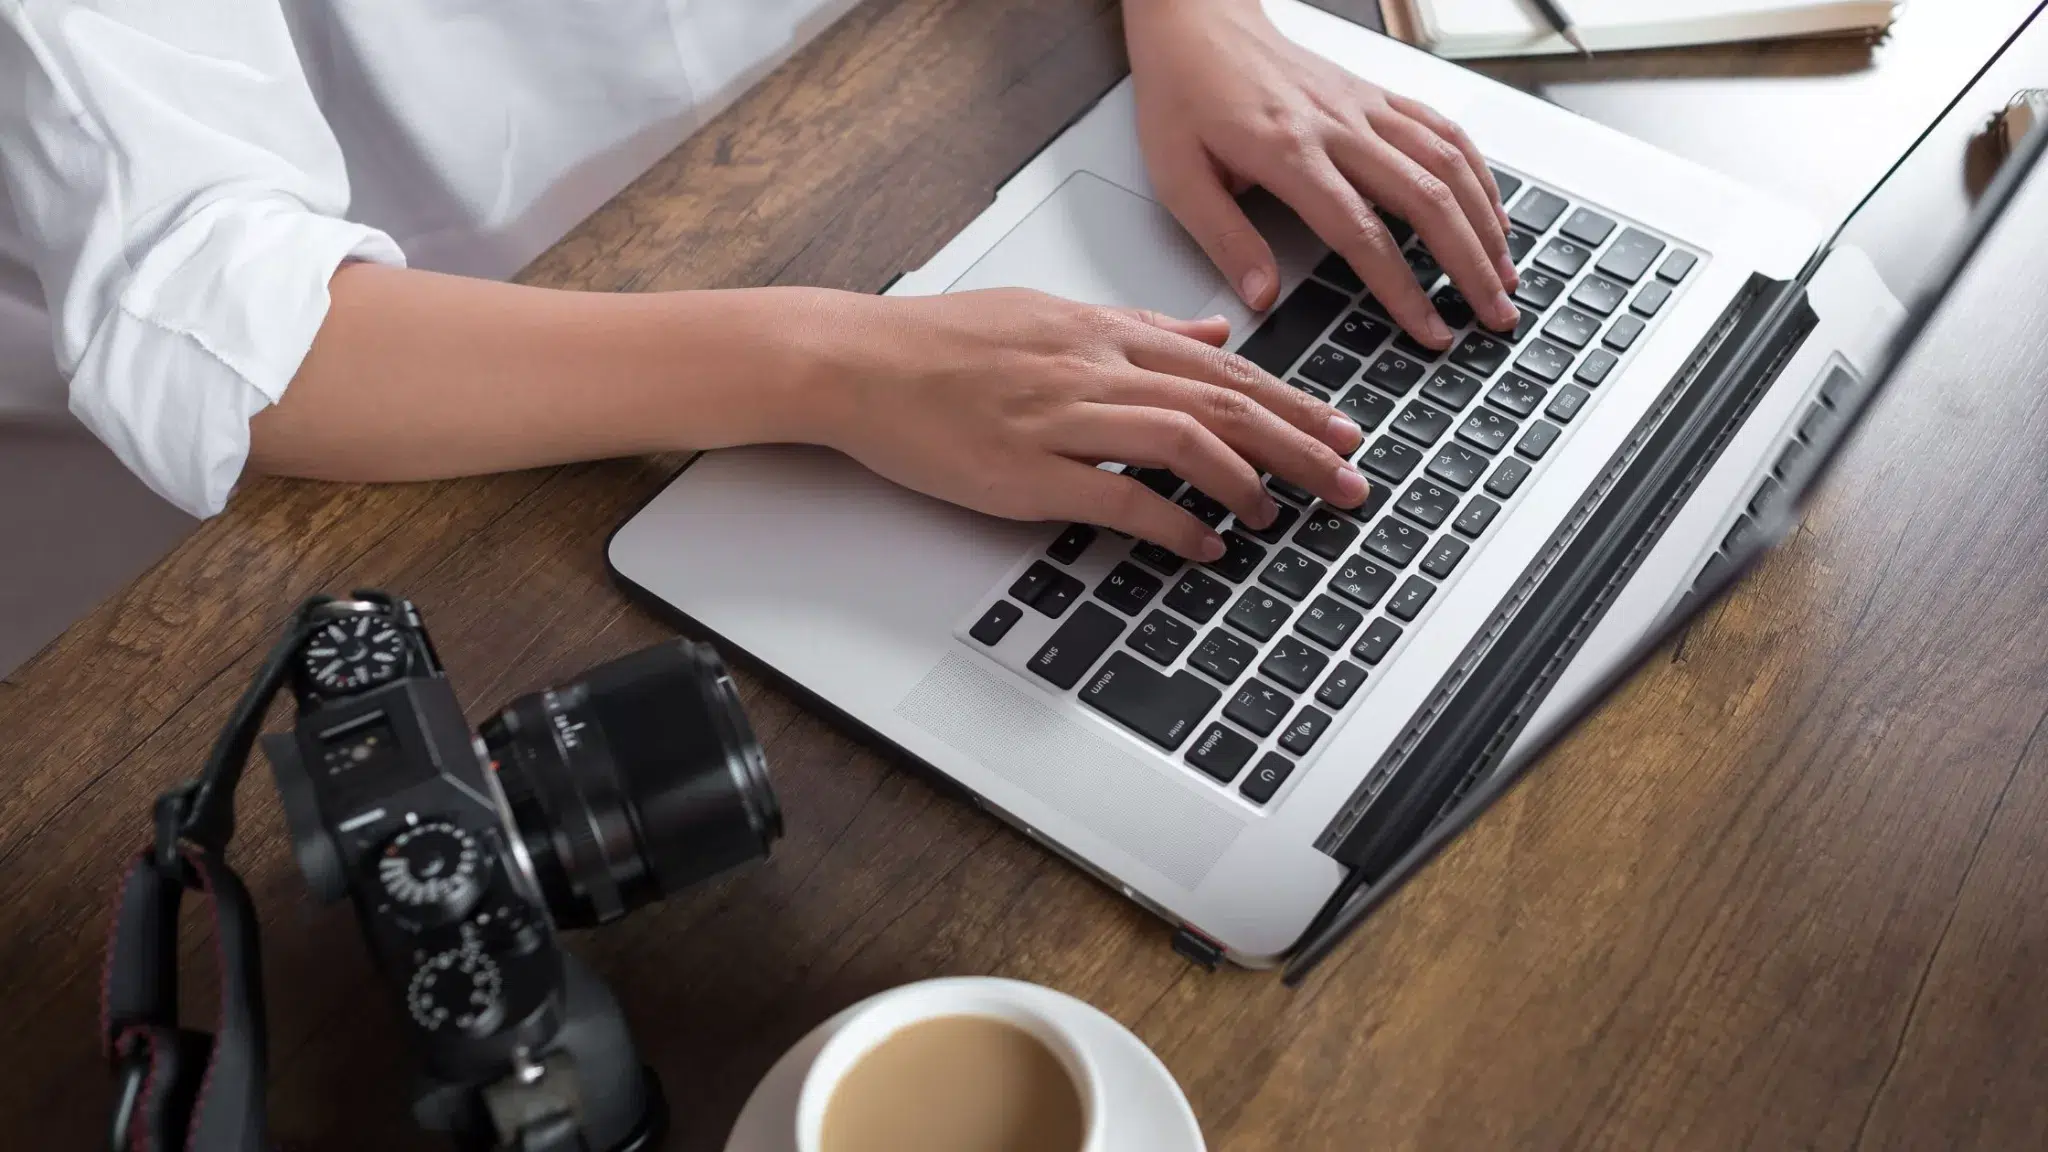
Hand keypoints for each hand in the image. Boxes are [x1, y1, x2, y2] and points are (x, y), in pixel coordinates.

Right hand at [805, 288, 1370, 559]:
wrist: (861, 363)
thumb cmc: (944, 343)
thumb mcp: (1053, 315)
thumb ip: (1141, 327)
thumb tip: (1212, 330)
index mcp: (1104, 333)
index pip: (1222, 367)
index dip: (1293, 403)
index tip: (1342, 431)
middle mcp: (1094, 369)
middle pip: (1222, 403)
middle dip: (1297, 444)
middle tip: (1348, 480)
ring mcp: (1061, 420)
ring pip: (1183, 440)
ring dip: (1245, 479)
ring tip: (1283, 513)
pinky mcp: (1026, 471)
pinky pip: (1117, 496)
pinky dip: (1171, 522)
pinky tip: (1205, 543)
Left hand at [1124, 0, 1517, 347]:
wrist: (1198, 25)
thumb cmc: (1185, 98)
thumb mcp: (1179, 178)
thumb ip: (1225, 240)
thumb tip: (1263, 298)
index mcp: (1289, 152)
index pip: (1361, 233)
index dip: (1403, 288)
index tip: (1430, 330)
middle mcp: (1339, 126)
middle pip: (1427, 200)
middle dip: (1469, 265)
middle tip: (1494, 316)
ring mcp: (1365, 107)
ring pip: (1448, 163)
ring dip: (1486, 224)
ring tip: (1506, 275)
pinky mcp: (1376, 95)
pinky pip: (1443, 130)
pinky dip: (1478, 173)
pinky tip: (1492, 212)